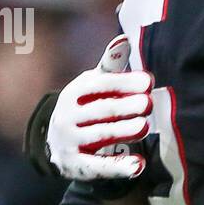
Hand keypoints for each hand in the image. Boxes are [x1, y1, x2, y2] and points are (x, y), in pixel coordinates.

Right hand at [47, 36, 152, 180]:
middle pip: (102, 110)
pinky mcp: (77, 165)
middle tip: (148, 103)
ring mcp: (71, 141)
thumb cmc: (85, 106)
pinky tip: (139, 165)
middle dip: (126, 106)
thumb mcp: (93, 85)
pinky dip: (120, 166)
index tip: (148, 81)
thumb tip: (124, 38)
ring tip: (144, 126)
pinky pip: (100, 166)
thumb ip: (110, 66)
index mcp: (75, 92)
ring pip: (101, 135)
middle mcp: (68, 116)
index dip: (124, 82)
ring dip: (124, 130)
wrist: (55, 144)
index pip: (100, 85)